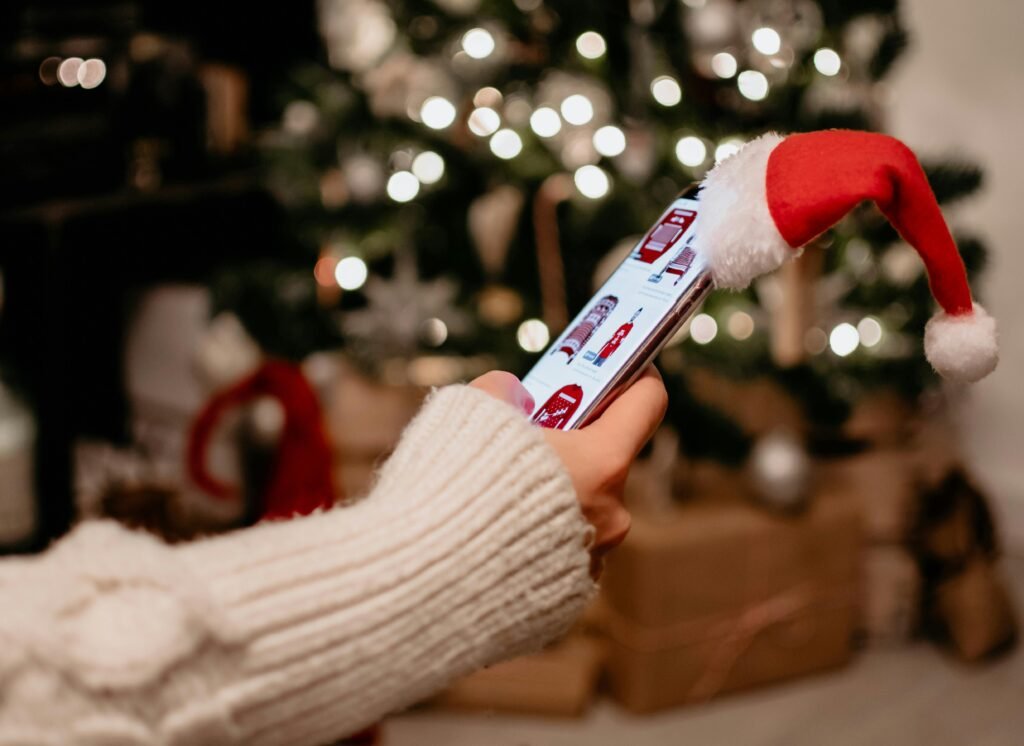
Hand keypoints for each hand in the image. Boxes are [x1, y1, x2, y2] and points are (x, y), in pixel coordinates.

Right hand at [470, 368, 667, 577]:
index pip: (647, 404)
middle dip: (575, 442)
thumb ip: (502, 391)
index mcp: (601, 463)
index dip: (635, 379)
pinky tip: (496, 529)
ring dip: (554, 492)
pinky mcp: (567, 595)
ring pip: (583, 506)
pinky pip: (562, 548)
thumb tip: (511, 393)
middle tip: (534, 431)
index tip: (620, 368)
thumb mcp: (473, 411)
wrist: (426, 578)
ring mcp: (592, 557)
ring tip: (501, 489)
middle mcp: (610, 514)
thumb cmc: (454, 489)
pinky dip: (539, 533)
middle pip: (608, 459)